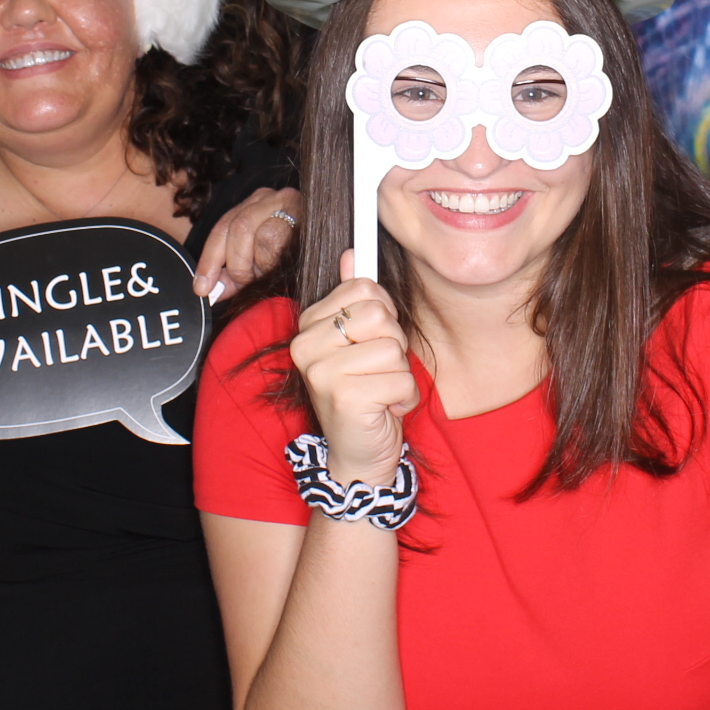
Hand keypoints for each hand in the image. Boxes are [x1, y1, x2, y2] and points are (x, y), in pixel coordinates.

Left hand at [194, 187, 301, 302]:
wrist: (334, 258)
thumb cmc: (297, 263)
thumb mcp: (257, 268)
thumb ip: (232, 275)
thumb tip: (209, 288)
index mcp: (255, 205)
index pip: (223, 226)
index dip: (209, 259)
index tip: (202, 286)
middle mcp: (270, 196)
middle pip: (234, 226)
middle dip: (235, 263)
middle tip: (246, 280)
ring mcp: (288, 200)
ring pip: (249, 230)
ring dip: (253, 263)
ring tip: (266, 272)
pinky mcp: (304, 210)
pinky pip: (271, 236)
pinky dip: (269, 259)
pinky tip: (279, 265)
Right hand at [291, 251, 418, 485]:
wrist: (359, 454)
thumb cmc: (364, 395)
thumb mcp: (361, 343)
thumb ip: (353, 299)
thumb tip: (352, 256)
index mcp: (308, 326)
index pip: (364, 288)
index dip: (383, 315)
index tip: (372, 341)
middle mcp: (306, 346)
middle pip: (380, 314)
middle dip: (394, 345)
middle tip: (377, 371)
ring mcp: (322, 371)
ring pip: (393, 347)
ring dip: (399, 374)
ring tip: (379, 392)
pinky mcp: (345, 397)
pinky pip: (401, 379)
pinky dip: (404, 398)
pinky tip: (383, 410)